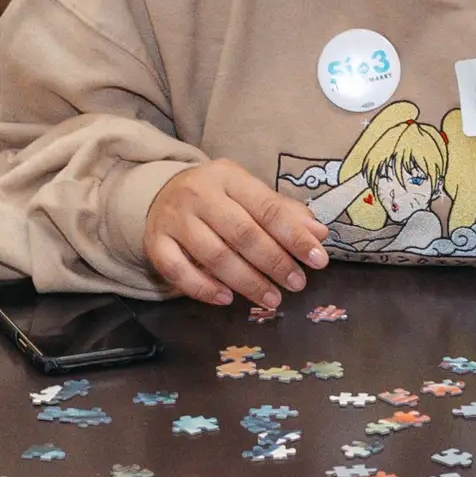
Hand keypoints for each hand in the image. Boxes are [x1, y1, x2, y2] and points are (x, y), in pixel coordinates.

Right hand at [143, 159, 327, 315]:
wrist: (160, 193)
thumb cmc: (217, 198)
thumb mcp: (248, 194)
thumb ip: (283, 213)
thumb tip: (320, 234)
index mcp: (229, 177)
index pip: (267, 208)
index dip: (295, 236)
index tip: (318, 260)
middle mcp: (199, 194)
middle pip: (242, 234)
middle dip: (274, 262)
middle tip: (296, 284)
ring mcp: (174, 219)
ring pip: (214, 255)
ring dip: (246, 281)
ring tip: (271, 299)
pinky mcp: (155, 242)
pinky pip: (178, 270)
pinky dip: (203, 288)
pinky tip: (226, 299)